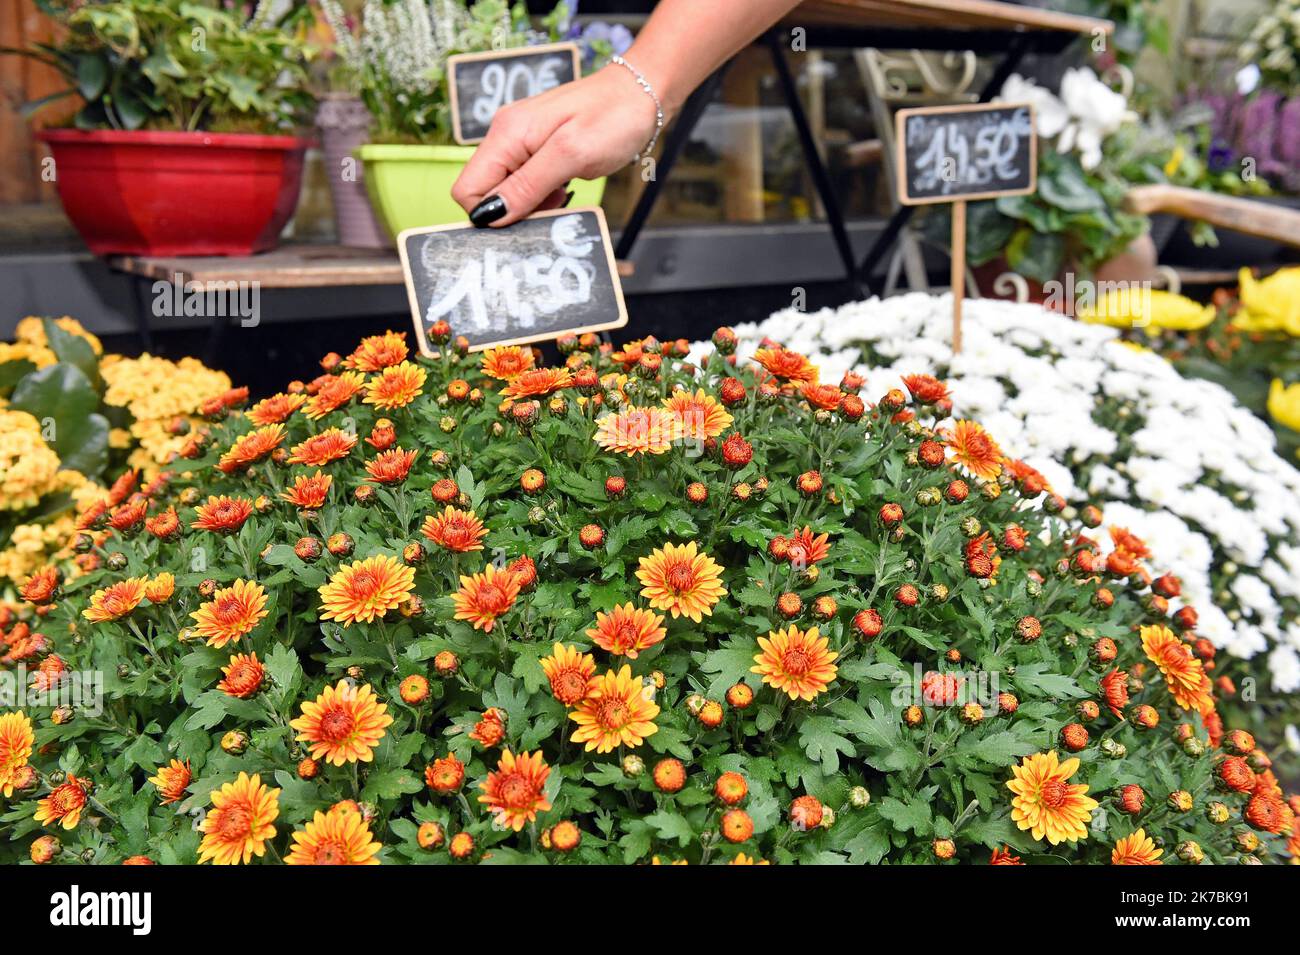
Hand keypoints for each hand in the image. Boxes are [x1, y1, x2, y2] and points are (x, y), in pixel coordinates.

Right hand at [451, 65, 660, 226]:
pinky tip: (563, 191)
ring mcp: (522, 144)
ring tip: (561, 197)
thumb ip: (528, 185)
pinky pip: (526, 185)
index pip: (467, 189)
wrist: (641, 94)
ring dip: (530, 207)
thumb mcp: (571, 155)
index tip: (523, 222)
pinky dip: (542, 197)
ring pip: (507, 192)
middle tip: (549, 212)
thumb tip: (490, 215)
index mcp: (506, 135)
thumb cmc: (613, 118)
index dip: (489, 214)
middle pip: (485, 193)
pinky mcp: (538, 151)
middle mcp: (506, 138)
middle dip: (511, 213)